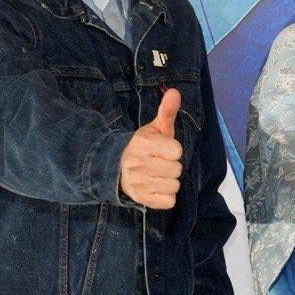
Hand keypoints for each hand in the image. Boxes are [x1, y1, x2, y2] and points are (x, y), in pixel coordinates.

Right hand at [120, 89, 182, 208]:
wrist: (117, 167)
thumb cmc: (144, 146)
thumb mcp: (155, 128)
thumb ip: (167, 111)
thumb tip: (176, 92)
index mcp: (142, 144)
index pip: (177, 151)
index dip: (174, 150)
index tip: (164, 149)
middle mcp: (137, 163)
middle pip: (177, 170)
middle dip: (172, 166)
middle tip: (160, 163)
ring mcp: (137, 182)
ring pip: (174, 186)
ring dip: (170, 181)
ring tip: (158, 175)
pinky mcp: (140, 199)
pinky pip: (169, 202)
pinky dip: (166, 197)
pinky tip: (156, 188)